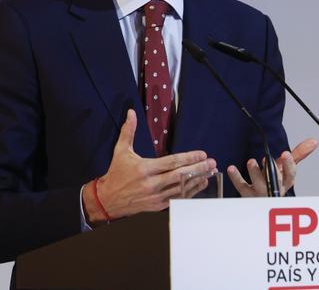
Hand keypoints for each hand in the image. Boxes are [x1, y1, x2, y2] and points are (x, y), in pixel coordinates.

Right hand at [82, 109, 216, 224]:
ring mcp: (155, 196)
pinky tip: (200, 184)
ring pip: (181, 188)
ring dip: (198, 180)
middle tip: (212, 163)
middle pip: (180, 175)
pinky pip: (177, 199)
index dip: (189, 158)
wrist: (106, 200)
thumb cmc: (116, 173)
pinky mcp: (156, 206)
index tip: (203, 154)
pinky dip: (190, 192)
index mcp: (144, 168)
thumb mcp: (121, 151)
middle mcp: (151, 183)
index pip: (172, 162)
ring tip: (211, 173)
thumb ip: (129, 131)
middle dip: (198, 169)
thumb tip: (131, 112)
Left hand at [227, 138, 318, 196]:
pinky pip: (241, 186)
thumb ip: (299, 153)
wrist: (263, 197)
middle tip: (268, 159)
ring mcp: (260, 193)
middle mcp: (274, 189)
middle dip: (272, 171)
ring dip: (255, 173)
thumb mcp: (287, 167)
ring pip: (258, 185)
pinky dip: (236, 177)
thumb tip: (314, 141)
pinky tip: (232, 168)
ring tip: (251, 162)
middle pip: (275, 182)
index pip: (290, 175)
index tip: (285, 154)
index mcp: (286, 182)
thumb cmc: (276, 181)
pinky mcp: (247, 194)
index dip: (288, 165)